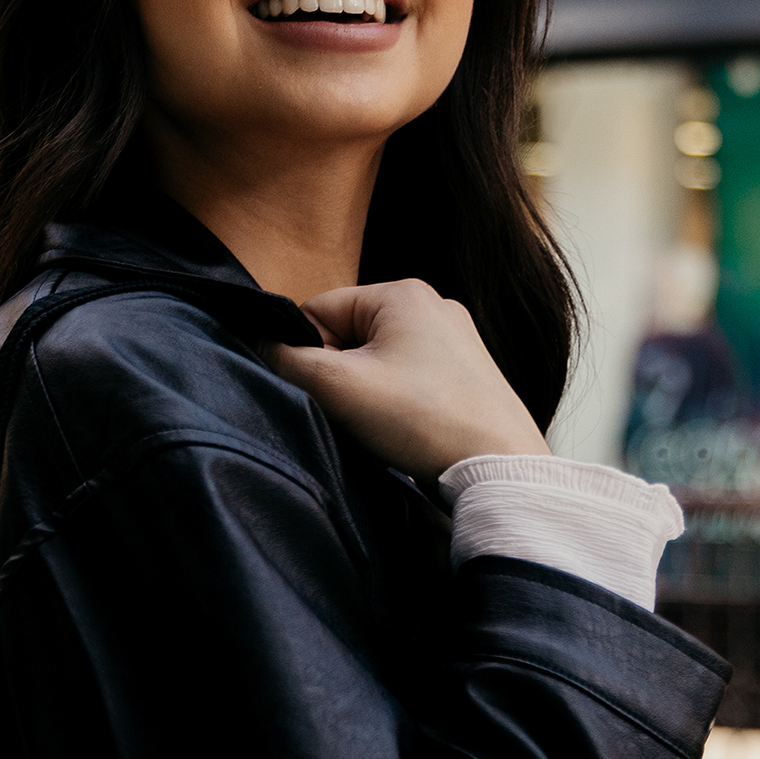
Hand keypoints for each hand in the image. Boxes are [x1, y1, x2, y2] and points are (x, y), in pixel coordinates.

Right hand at [269, 280, 547, 479]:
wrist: (498, 465)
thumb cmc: (422, 419)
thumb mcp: (338, 387)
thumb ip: (287, 360)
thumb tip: (261, 345)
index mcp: (402, 292)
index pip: (319, 310)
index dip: (305, 354)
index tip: (322, 392)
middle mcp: (432, 305)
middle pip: (348, 334)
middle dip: (338, 374)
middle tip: (352, 412)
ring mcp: (454, 339)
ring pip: (376, 359)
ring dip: (365, 391)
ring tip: (383, 423)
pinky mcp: (467, 372)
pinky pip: (407, 377)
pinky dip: (395, 401)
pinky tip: (406, 427)